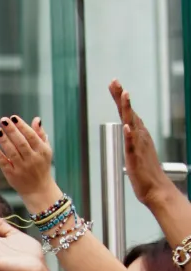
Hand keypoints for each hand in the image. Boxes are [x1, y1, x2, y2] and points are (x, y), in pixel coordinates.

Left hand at [109, 80, 173, 207]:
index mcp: (138, 134)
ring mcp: (139, 146)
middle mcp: (140, 136)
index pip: (128, 112)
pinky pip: (133, 145)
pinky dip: (130, 135)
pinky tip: (127, 126)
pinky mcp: (136, 158)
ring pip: (133, 123)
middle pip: (130, 112)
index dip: (121, 98)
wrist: (156, 189)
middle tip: (115, 81)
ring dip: (129, 109)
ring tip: (124, 95)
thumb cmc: (145, 172)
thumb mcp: (136, 149)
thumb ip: (131, 138)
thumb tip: (127, 127)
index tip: (114, 83)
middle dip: (122, 96)